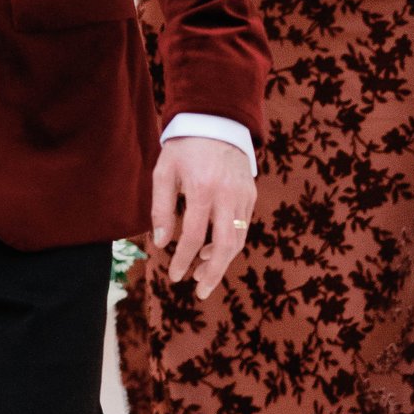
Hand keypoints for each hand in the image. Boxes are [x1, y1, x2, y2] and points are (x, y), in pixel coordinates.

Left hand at [151, 134, 254, 295]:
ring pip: (239, 239)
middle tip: (200, 292)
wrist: (216, 121)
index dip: (184, 260)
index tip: (174, 276)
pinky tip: (214, 252)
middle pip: (226, 245)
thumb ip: (162, 209)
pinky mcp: (251, 195)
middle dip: (213, 273)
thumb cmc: (184, 148)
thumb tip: (162, 244)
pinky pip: (244, 226)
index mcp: (203, 189)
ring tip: (204, 276)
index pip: (195, 236)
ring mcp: (243, 196)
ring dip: (223, 262)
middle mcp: (228, 195)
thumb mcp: (164, 173)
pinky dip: (231, 244)